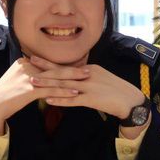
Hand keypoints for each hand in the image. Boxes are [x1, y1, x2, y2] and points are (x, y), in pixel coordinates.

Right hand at [0, 57, 84, 135]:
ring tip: (85, 80)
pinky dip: (63, 91)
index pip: (49, 64)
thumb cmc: (6, 95)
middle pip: (54, 68)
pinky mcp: (28, 90)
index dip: (65, 65)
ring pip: (54, 78)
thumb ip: (32, 76)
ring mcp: (28, 78)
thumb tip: (46, 77)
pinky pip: (50, 90)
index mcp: (25, 63)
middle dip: (72, 69)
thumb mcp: (18, 80)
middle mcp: (27, 67)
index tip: (79, 65)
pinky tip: (74, 93)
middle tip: (88, 70)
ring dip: (72, 79)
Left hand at [30, 56, 147, 138]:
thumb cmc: (116, 91)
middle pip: (62, 72)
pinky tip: (48, 100)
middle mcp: (87, 75)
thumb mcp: (100, 78)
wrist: (132, 101)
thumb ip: (86, 77)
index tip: (35, 59)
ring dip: (47, 84)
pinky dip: (60, 100)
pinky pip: (73, 100)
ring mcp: (90, 87)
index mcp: (89, 69)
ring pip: (64, 85)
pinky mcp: (92, 99)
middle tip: (27, 64)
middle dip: (43, 69)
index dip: (50, 63)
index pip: (66, 66)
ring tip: (32, 83)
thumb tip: (72, 78)